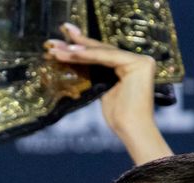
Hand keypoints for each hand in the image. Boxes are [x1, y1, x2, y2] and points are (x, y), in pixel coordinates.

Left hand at [45, 23, 158, 139]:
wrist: (131, 130)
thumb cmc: (118, 116)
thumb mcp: (100, 88)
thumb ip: (92, 72)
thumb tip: (72, 57)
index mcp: (130, 65)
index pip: (101, 54)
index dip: (80, 48)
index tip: (59, 44)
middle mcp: (138, 59)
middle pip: (100, 50)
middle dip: (75, 45)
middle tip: (53, 41)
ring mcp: (140, 60)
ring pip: (101, 52)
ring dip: (76, 51)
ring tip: (56, 51)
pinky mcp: (139, 63)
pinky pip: (107, 57)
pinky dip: (87, 55)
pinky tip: (71, 53)